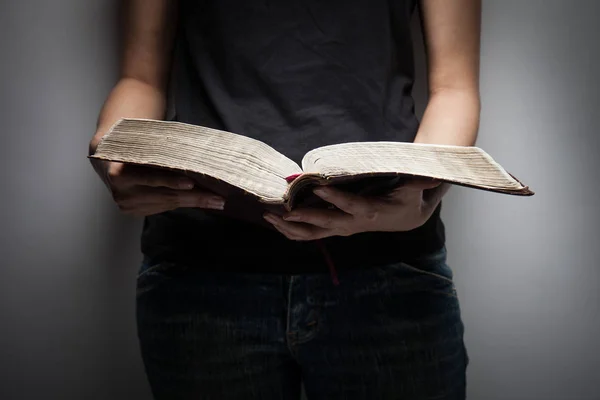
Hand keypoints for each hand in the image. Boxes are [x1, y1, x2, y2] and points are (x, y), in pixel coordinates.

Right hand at [89, 140, 224, 216]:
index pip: (152, 177)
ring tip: (216, 202)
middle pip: (165, 195)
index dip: (171, 180)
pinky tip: (198, 202)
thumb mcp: (142, 147)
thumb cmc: (132, 149)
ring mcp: (126, 204)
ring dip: (193, 203)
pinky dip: (181, 203)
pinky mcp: (132, 211)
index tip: (192, 183)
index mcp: (119, 172)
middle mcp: (121, 192)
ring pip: (167, 203)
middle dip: (194, 197)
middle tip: (218, 199)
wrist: (108, 161)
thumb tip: (194, 162)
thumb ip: (160, 157)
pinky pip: (162, 207)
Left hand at [263, 179, 446, 240]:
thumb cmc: (407, 200)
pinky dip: (293, 232)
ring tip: (270, 219)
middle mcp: (352, 223)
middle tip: (284, 211)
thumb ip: (418, 181)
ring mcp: (343, 228)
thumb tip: (432, 175)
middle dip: (305, 217)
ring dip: (291, 228)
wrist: (407, 218)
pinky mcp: (337, 228)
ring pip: (314, 233)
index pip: (350, 205)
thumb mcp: (415, 190)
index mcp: (370, 211)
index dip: (335, 199)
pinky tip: (276, 225)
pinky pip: (312, 235)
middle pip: (326, 223)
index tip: (319, 189)